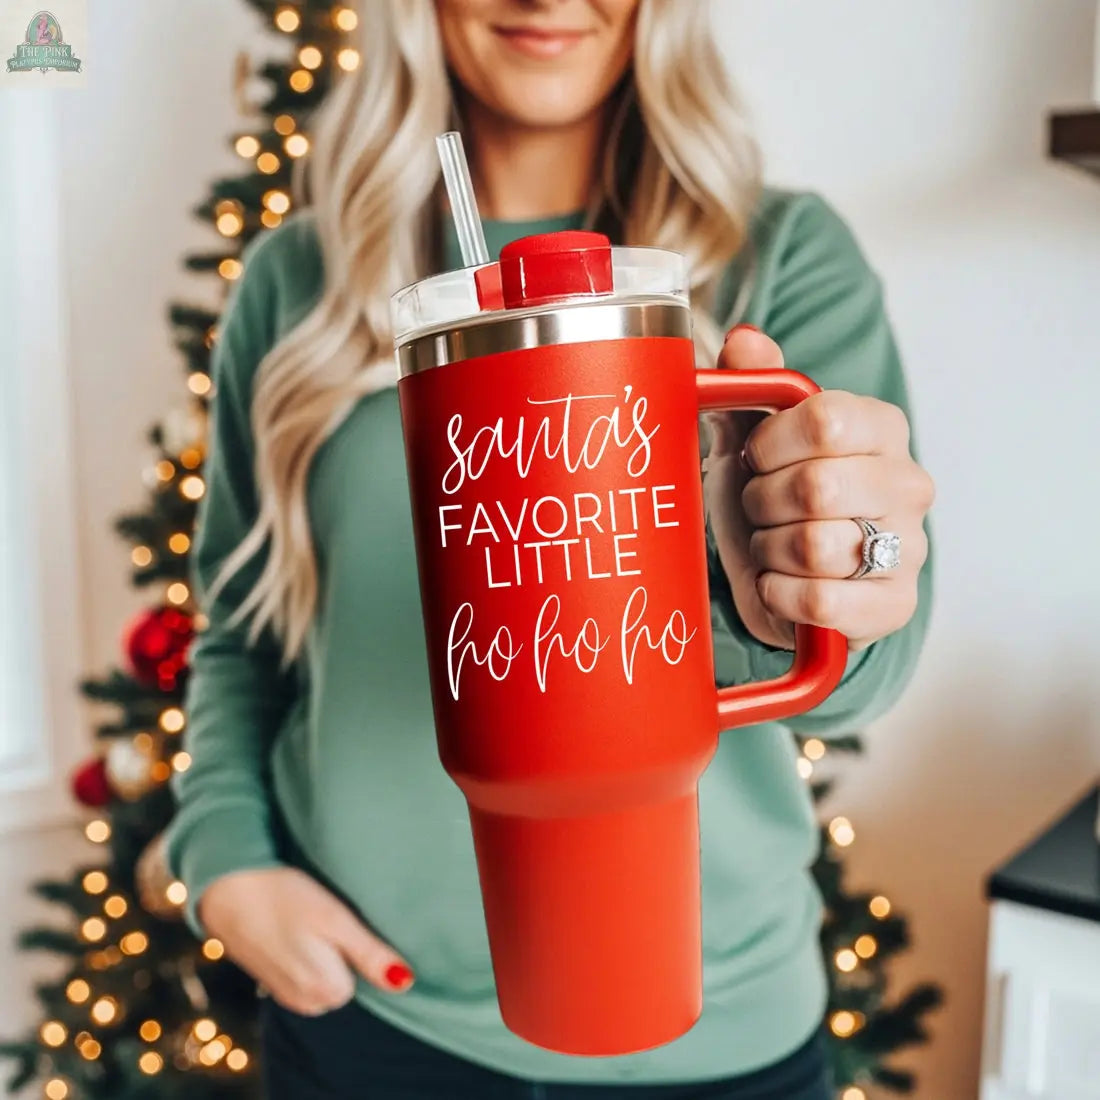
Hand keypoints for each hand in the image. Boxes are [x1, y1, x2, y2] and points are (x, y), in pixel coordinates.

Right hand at [199, 867, 414, 1015]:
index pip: (366, 976)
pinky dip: (304, 955)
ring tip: (306, 921)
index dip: (357, 944)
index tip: (341, 921)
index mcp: (326, 991)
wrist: (227, 890)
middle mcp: (306, 1003)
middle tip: (322, 919)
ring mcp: (286, 995)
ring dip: (322, 953)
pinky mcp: (272, 982)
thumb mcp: (336, 920)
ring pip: (326, 977)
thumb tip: (405, 982)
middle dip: (341, 952)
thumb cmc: (284, 897)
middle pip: (347, 980)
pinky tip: (292, 930)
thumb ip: (370, 955)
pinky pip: (305, 975)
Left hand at [703, 325, 933, 652]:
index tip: (755, 457)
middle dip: (763, 502)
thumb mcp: (751, 436)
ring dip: (768, 550)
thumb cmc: (771, 495)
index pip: (825, 420)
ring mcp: (910, 548)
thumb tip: (743, 340)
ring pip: (813, 547)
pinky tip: (778, 584)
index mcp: (881, 427)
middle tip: (759, 508)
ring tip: (771, 545)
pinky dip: (779, 594)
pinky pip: (821, 601)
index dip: (770, 444)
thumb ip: (752, 384)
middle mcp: (909, 483)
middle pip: (816, 487)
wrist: (779, 575)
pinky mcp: (894, 605)